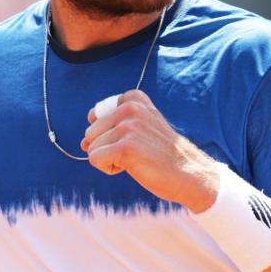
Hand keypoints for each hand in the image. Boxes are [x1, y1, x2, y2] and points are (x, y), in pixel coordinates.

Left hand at [82, 90, 219, 212]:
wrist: (188, 172)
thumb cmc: (161, 153)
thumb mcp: (139, 129)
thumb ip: (109, 128)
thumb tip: (82, 143)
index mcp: (133, 99)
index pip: (95, 117)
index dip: (109, 134)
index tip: (134, 139)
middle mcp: (130, 107)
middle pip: (91, 133)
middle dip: (108, 148)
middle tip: (136, 152)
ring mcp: (128, 126)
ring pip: (91, 148)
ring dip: (110, 160)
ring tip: (137, 159)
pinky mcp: (126, 147)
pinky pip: (95, 160)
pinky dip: (109, 168)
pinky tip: (132, 167)